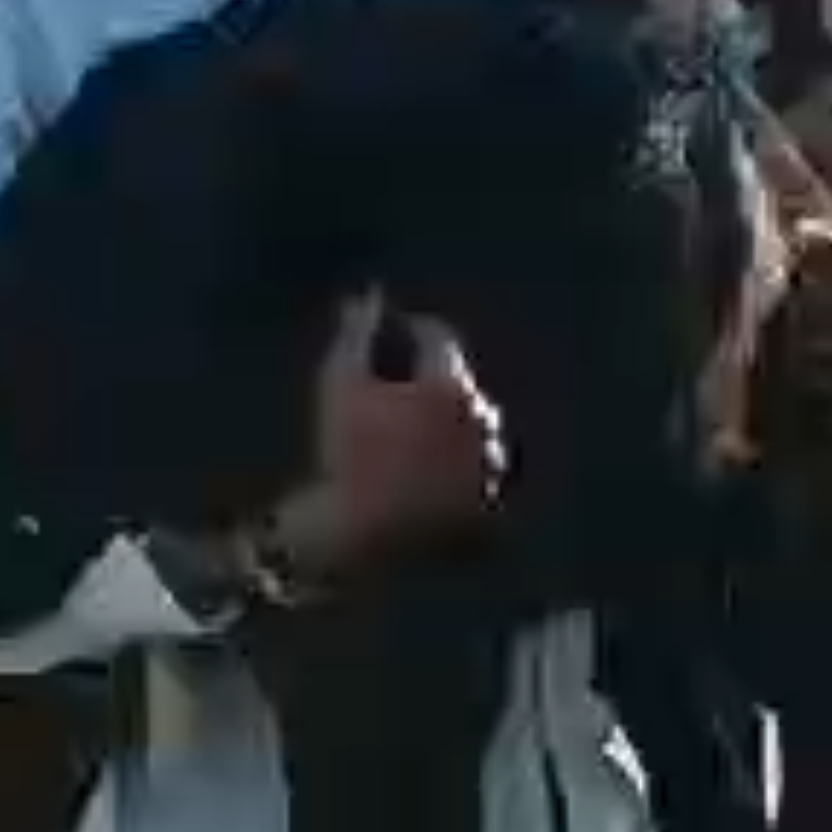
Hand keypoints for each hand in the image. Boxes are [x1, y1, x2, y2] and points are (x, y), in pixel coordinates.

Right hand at [267, 291, 501, 581]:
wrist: (353, 533)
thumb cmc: (342, 452)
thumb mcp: (339, 383)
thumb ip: (357, 332)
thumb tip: (367, 298)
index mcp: (449, 385)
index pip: (438, 337)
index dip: (409, 331)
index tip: (387, 338)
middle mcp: (483, 420)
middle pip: (457, 381)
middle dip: (428, 380)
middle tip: (391, 395)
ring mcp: (491, 464)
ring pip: (472, 424)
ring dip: (447, 422)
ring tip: (407, 438)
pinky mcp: (491, 501)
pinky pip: (479, 467)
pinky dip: (458, 463)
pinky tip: (424, 472)